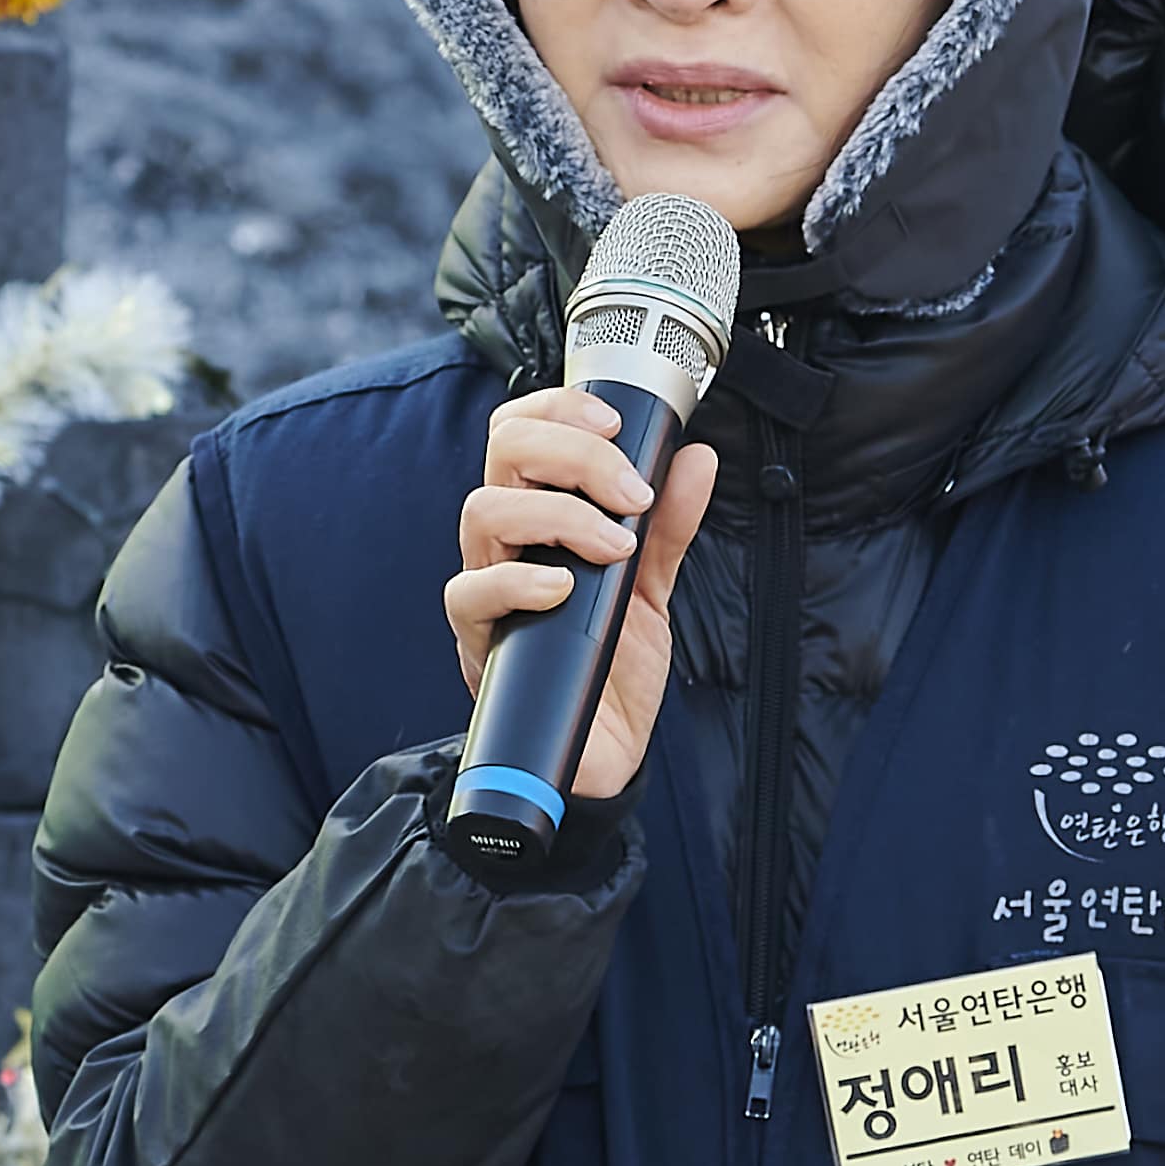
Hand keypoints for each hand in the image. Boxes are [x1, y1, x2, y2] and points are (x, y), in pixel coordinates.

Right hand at [440, 390, 718, 805]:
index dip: (559, 409)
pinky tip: (563, 587)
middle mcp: (504, 544)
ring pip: (483, 511)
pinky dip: (517, 580)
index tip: (614, 422)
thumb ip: (668, 526)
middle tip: (629, 491)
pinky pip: (469, 594)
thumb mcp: (652, 587)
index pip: (522, 432)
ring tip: (614, 547)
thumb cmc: (612, 669)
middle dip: (570, 452)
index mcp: (538, 517)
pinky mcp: (480, 642)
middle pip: (501, 454)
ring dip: (557, 514)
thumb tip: (695, 460)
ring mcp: (488, 591)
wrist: (605, 756)